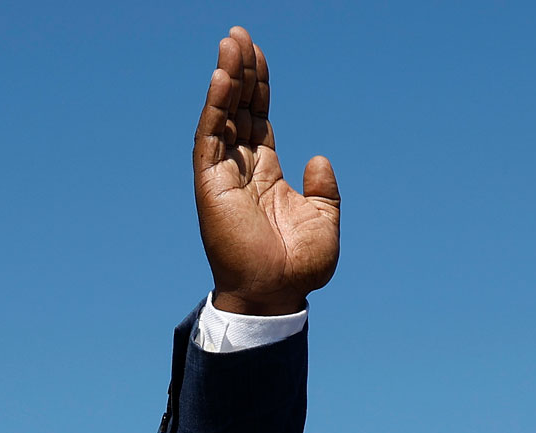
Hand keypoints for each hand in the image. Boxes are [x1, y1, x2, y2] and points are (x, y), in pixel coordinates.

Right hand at [194, 25, 337, 314]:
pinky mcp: (211, 184)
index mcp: (267, 173)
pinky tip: (222, 78)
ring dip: (226, 79)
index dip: (260, 86)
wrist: (276, 293)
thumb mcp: (324, 221)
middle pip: (239, 108)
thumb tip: (319, 158)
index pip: (259, 118)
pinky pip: (210, 138)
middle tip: (241, 35)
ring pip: (222, 115)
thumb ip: (325, 189)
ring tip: (232, 43)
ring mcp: (224, 174)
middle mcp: (242, 168)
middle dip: (241, 71)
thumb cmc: (299, 267)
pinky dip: (215, 107)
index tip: (259, 54)